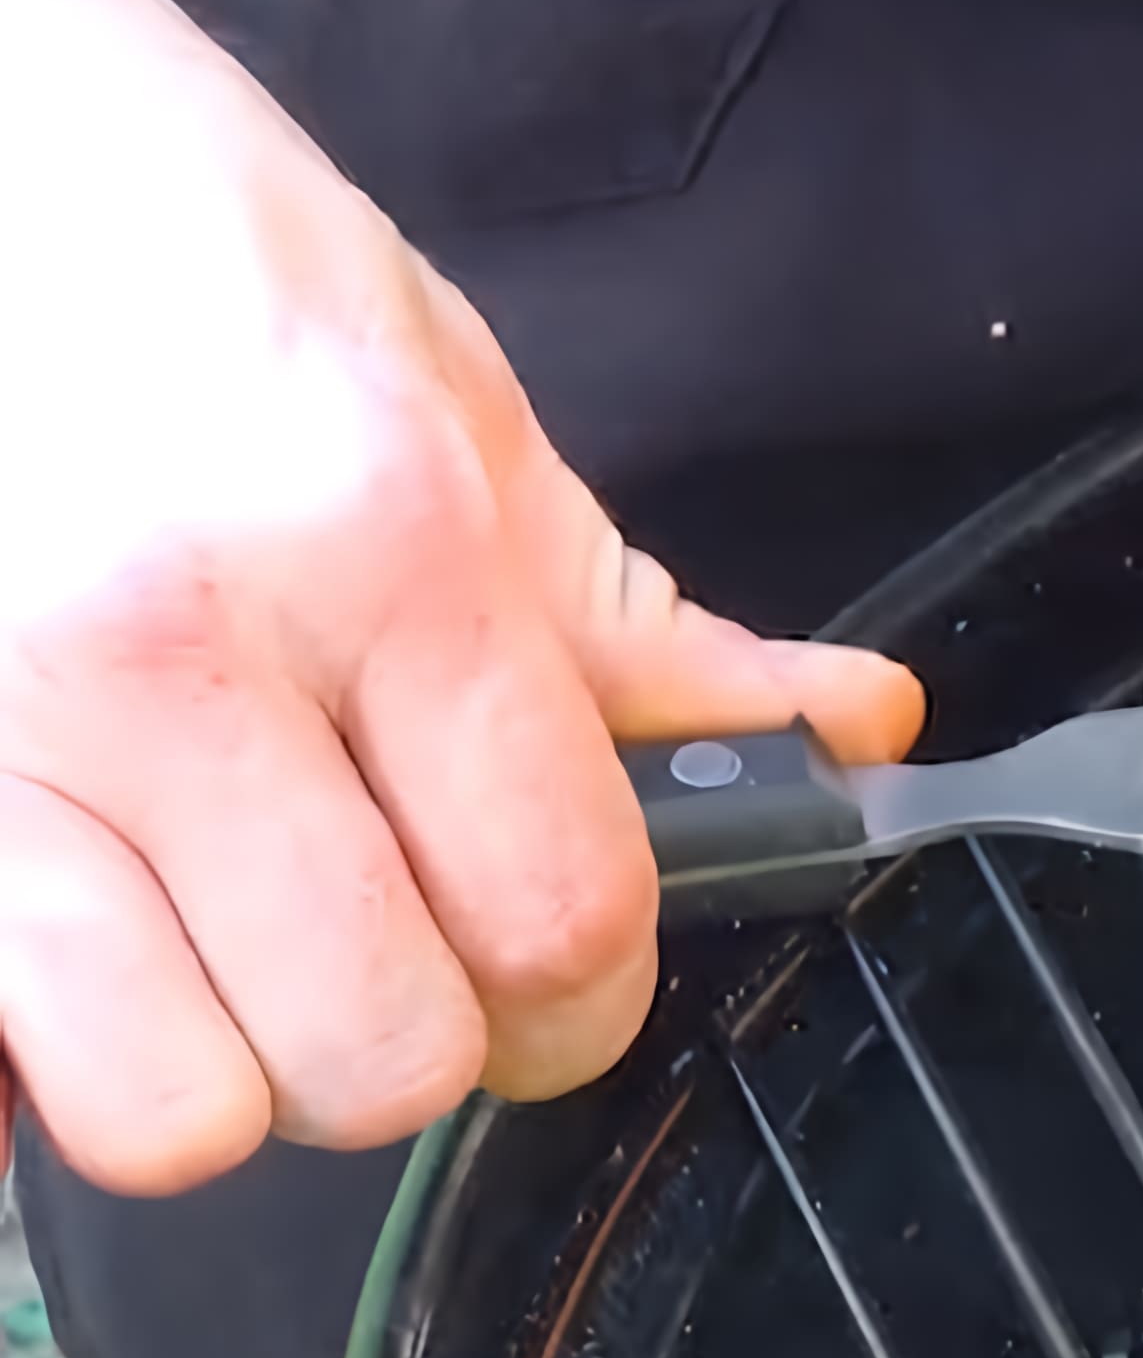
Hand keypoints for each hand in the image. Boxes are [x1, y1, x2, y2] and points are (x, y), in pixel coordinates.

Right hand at [0, 0, 922, 1194]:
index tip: (560, 973)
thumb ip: (625, 615)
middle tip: (388, 948)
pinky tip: (86, 949)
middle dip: (417, 1040)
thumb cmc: (182, 246)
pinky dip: (47, 1057)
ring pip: (167, 1112)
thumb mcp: (448, 395)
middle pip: (378, 1047)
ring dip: (223, 1069)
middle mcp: (176, 656)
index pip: (560, 910)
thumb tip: (848, 734)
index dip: (587, 996)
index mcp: (382, 549)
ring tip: (218, 950)